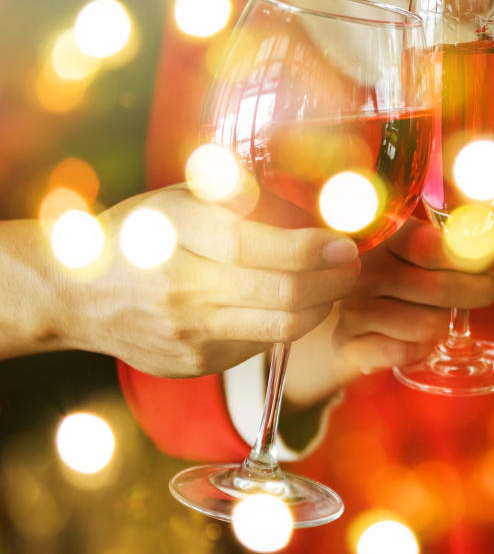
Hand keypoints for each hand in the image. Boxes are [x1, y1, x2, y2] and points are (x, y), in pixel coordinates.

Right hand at [57, 185, 359, 376]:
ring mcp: (187, 333)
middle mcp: (180, 286)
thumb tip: (310, 210)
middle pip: (278, 292)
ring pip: (279, 327)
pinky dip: (286, 324)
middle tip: (351, 266)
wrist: (73, 296)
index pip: (256, 244)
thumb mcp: (180, 199)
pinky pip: (259, 345)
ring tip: (334, 286)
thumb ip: (242, 198)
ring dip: (321, 306)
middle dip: (331, 280)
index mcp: (175, 233)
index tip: (342, 242)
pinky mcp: (194, 364)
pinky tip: (294, 305)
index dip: (310, 246)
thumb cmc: (140, 235)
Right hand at [332, 216, 493, 373]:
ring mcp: (351, 307)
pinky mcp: (347, 343)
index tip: (489, 262)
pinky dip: (421, 348)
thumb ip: (449, 242)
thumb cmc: (394, 268)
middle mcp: (361, 270)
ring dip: (444, 324)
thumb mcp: (415, 241)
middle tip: (484, 290)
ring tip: (438, 314)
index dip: (471, 257)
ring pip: (429, 325)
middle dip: (476, 291)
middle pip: (440, 288)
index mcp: (380, 236)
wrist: (336, 304)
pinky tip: (416, 338)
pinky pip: (406, 352)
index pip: (434, 246)